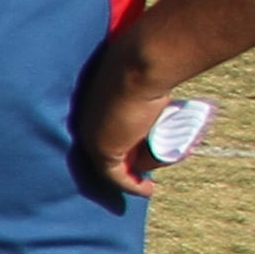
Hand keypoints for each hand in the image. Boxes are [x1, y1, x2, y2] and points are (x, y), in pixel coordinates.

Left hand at [71, 36, 181, 198]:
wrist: (140, 63)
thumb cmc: (144, 63)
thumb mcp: (140, 78)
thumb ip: (141, 89)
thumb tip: (160, 100)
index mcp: (91, 106)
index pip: (105, 132)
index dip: (125, 142)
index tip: (141, 149)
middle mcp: (87, 123)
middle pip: (113, 149)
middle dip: (135, 157)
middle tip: (157, 158)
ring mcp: (94, 138)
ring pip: (121, 163)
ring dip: (144, 166)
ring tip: (166, 155)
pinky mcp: (105, 151)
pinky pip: (119, 176)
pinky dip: (133, 186)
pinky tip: (147, 190)